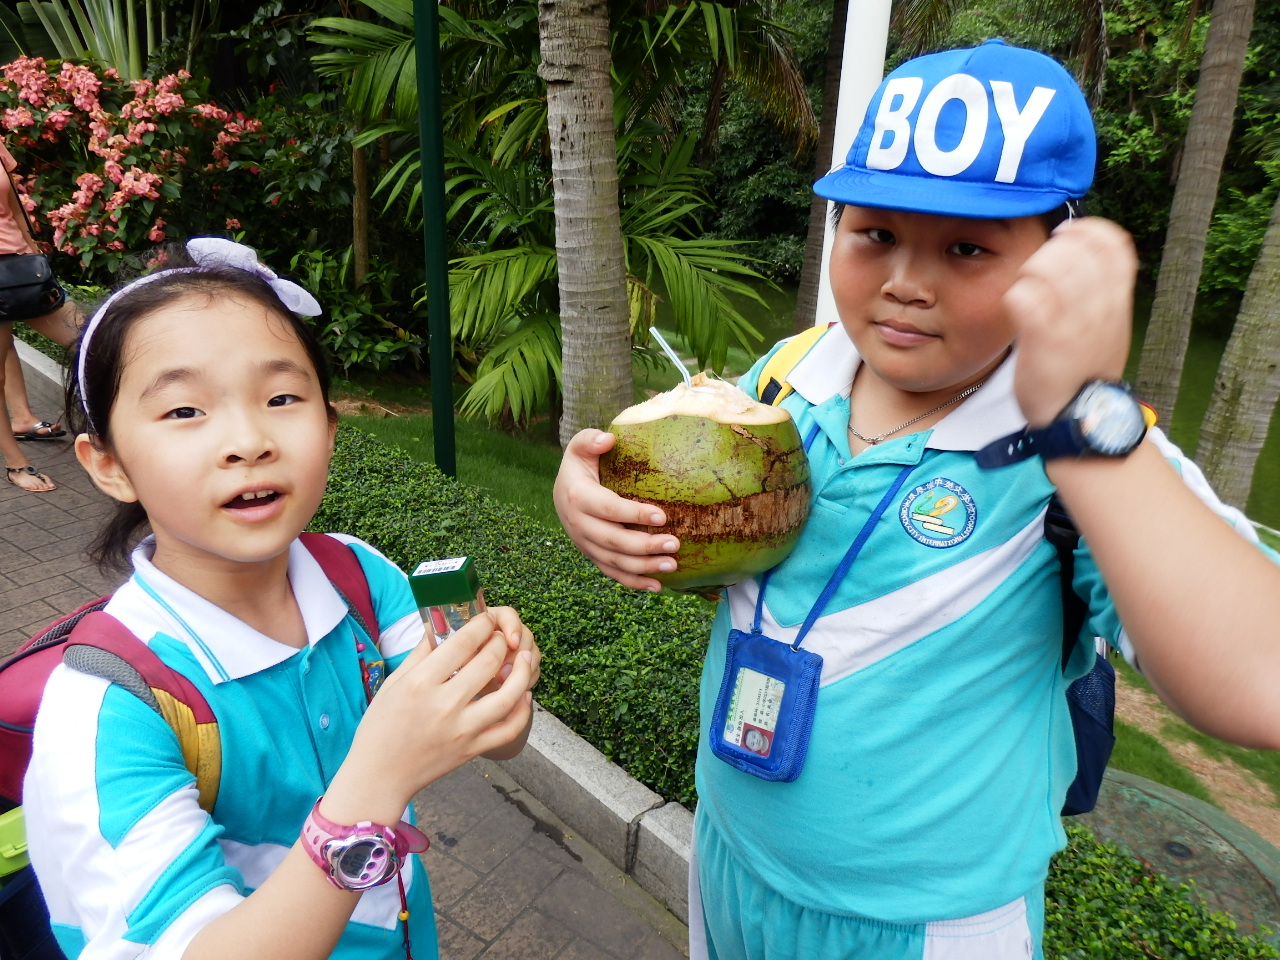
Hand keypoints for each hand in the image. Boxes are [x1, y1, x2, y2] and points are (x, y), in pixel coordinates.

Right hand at [323, 611, 535, 823]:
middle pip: (488, 662)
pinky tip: (524, 695)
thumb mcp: (394, 683)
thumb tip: (440, 624)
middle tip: (501, 636)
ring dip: (522, 671)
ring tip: (525, 657)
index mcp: (420, 684)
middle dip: (500, 641)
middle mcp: (444, 705)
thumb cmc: (381, 727)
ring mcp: (462, 730)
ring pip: (508, 695)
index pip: (462, 643)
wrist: (380, 775)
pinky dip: (523, 711)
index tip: (486, 619)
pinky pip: (509, 729)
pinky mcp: (472, 749)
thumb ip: (421, 653)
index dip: (481, 624)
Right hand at [553, 429, 680, 591]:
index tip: (662, 516)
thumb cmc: (581, 465)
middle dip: (645, 546)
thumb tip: (608, 439)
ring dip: (644, 567)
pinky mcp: (593, 555)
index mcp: (578, 497)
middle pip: (614, 541)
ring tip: (672, 565)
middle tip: (675, 544)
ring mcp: (585, 544)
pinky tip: (657, 587)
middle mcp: (579, 524)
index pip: (608, 509)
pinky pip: (612, 572)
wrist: (562, 491)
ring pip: (615, 562)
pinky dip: (634, 582)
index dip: (634, 515)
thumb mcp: (580, 447)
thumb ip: (590, 440)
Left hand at [1004, 217, 1137, 426]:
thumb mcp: (1109, 327)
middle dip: (1048, 250)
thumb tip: (1086, 256)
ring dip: (1028, 272)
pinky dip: (1015, 297)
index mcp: (1117, 301)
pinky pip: (1023, 297)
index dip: (1086, 229)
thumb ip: (1103, 293)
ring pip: (1046, 268)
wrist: (1079, 418)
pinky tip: (1017, 310)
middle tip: (1037, 270)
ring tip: (1026, 290)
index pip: (1113, 242)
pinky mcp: (1042, 339)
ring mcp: (1071, 322)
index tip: (1066, 235)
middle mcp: (1099, 307)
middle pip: (1074, 249)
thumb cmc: (1085, 372)